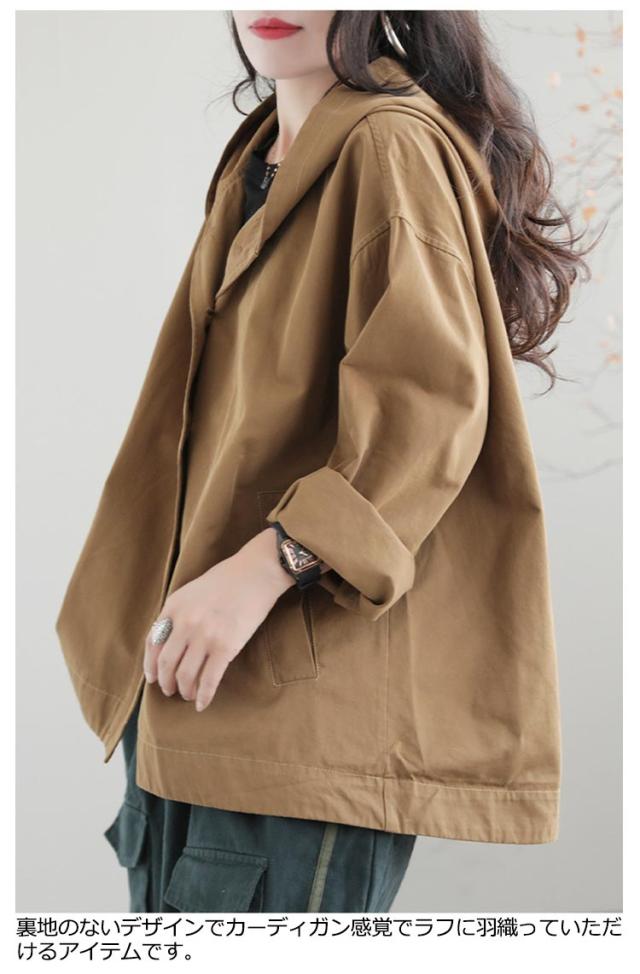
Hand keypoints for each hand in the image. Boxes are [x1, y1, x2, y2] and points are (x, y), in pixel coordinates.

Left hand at [143, 528, 293, 710]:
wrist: (256, 573)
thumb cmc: (226, 580)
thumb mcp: (191, 591)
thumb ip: (178, 613)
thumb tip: (170, 641)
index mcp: (173, 607)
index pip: (152, 643)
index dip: (150, 665)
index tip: (152, 677)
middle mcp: (185, 623)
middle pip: (166, 663)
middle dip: (166, 682)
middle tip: (169, 690)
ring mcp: (205, 636)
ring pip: (185, 675)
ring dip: (184, 690)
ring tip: (187, 695)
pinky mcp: (226, 647)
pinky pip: (209, 680)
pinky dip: (204, 696)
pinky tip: (202, 703)